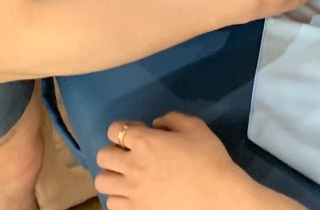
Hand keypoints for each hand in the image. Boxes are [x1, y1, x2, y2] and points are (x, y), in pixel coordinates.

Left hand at [96, 113, 263, 209]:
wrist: (217, 196)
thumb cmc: (209, 159)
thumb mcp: (195, 127)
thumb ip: (172, 119)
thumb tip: (156, 124)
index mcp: (145, 141)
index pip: (115, 129)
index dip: (124, 128)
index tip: (137, 133)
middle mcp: (132, 165)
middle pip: (103, 155)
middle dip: (114, 150)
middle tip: (130, 154)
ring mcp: (132, 190)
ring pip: (102, 181)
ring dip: (112, 174)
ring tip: (127, 175)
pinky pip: (112, 203)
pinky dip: (118, 196)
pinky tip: (132, 193)